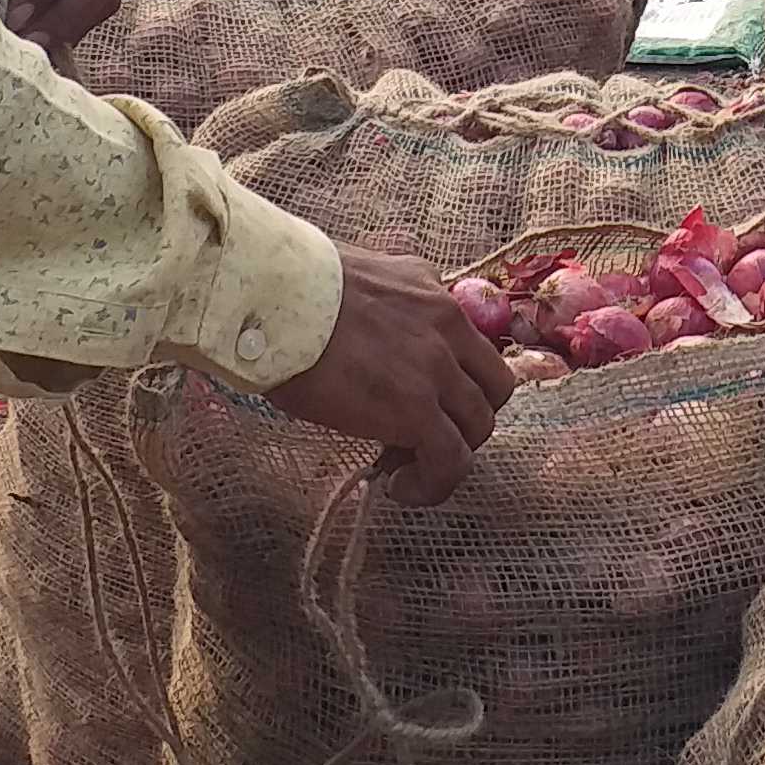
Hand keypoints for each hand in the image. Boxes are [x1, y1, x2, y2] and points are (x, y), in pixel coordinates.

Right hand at [262, 245, 516, 505]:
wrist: (272, 299)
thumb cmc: (288, 290)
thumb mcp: (354, 277)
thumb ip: (380, 302)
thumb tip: (364, 332)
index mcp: (429, 289)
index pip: (470, 343)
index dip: (453, 381)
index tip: (416, 400)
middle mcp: (446, 324)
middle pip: (492, 385)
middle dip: (464, 417)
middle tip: (419, 435)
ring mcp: (436, 367)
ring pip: (478, 425)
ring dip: (449, 453)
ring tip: (403, 468)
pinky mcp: (416, 409)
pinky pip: (450, 459)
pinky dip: (434, 482)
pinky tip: (398, 488)